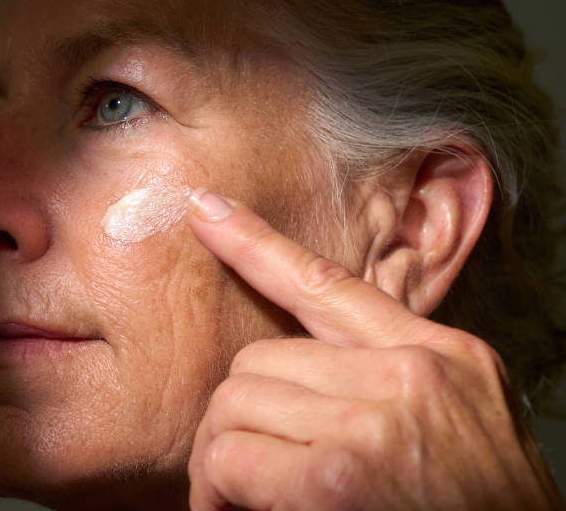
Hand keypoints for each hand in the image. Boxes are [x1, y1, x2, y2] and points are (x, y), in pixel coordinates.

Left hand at [185, 189, 563, 510]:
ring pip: (234, 402)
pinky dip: (218, 491)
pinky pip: (232, 457)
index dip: (256, 242)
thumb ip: (391, 376)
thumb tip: (308, 373)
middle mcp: (407, 375)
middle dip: (237, 414)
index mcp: (437, 352)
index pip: (326, 282)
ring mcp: (372, 423)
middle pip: (258, 358)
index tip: (208, 210)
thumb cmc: (485, 505)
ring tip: (240, 495)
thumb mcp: (462, 415)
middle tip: (242, 463)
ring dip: (222, 455)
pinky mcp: (335, 478)